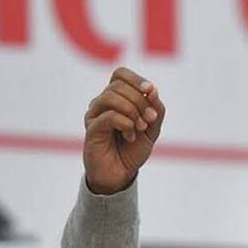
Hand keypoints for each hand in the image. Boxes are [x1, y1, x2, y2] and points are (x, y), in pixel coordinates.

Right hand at [83, 67, 165, 194]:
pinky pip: (108, 116)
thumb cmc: (134, 149)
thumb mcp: (153, 128)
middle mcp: (102, 103)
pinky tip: (130, 136)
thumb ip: (156, 108)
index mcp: (117, 98)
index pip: (121, 74)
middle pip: (118, 85)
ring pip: (111, 96)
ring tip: (140, 128)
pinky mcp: (91, 129)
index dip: (136, 79)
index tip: (151, 91)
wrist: (121, 173)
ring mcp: (94, 115)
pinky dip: (126, 123)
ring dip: (132, 111)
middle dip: (140, 101)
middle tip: (148, 121)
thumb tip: (152, 90)